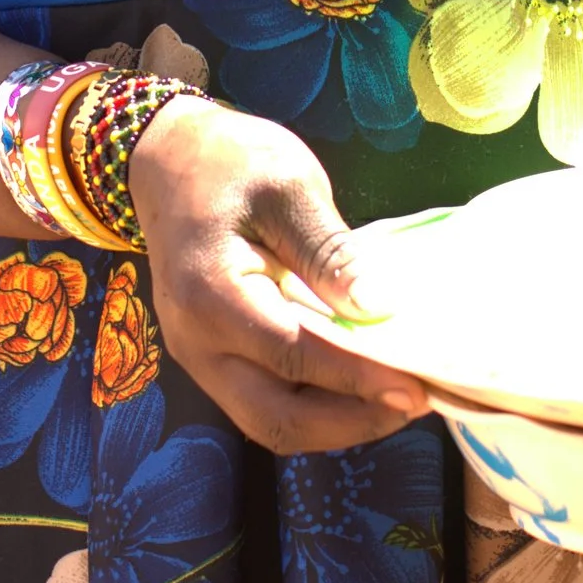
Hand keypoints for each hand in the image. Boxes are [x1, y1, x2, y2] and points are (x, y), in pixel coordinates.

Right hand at [130, 100, 429, 454]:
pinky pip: (263, 403)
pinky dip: (314, 407)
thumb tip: (380, 306)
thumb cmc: (230, 162)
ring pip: (269, 423)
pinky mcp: (211, 359)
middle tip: (414, 403)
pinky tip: (356, 387)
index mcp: (213, 295)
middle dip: (351, 423)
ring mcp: (199, 358)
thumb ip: (330, 250)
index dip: (359, 379)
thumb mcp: (289, 186)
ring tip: (394, 402)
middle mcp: (197, 343)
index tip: (417, 386)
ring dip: (335, 424)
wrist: (166, 159)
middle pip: (277, 419)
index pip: (295, 357)